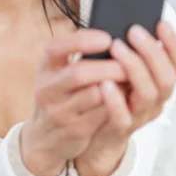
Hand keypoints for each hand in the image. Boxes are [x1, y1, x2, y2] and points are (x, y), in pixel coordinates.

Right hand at [20, 29, 128, 175]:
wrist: (45, 138)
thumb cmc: (59, 95)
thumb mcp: (57, 73)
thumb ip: (77, 56)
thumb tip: (114, 41)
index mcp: (44, 67)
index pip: (56, 47)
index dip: (81, 40)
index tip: (107, 38)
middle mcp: (47, 89)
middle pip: (79, 73)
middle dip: (109, 66)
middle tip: (129, 63)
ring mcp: (59, 111)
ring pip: (95, 94)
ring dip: (117, 85)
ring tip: (130, 79)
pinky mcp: (75, 129)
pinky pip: (103, 113)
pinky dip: (117, 102)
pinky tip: (125, 97)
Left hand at [73, 20, 175, 175]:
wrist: (97, 133)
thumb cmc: (111, 96)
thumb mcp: (124, 72)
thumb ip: (129, 55)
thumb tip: (125, 27)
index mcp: (161, 85)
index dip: (173, 44)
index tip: (160, 23)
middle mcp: (156, 101)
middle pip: (166, 78)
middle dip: (152, 51)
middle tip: (133, 31)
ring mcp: (140, 115)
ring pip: (148, 93)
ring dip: (134, 67)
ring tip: (116, 47)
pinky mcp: (120, 128)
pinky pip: (122, 116)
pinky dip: (115, 98)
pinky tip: (105, 82)